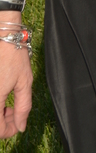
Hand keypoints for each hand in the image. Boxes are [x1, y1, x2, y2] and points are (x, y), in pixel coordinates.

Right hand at [0, 17, 32, 138]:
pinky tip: (1, 94)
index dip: (9, 131)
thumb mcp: (24, 81)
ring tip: (7, 104)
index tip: (18, 122)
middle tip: (14, 112)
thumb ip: (23, 107)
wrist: (3, 34)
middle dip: (3, 123)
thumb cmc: (14, 55)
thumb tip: (21, 126)